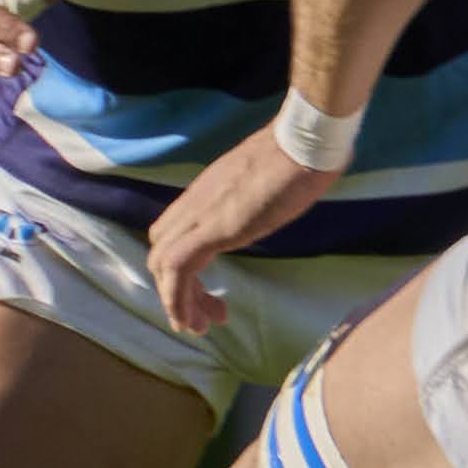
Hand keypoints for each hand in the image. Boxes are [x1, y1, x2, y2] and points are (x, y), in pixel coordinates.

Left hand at [149, 131, 334, 335]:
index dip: (182, 268)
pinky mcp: (212, 229)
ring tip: (200, 326)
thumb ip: (258, 196)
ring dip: (176, 302)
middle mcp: (194, 204)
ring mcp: (200, 215)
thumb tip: (271, 203)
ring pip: (162, 265)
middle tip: (209, 314)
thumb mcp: (272, 180)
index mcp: (207, 193)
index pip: (173, 234)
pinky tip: (195, 320)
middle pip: (160, 253)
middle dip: (177, 290)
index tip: (212, 289)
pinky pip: (177, 269)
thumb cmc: (303, 154)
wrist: (306, 141)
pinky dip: (178, 300)